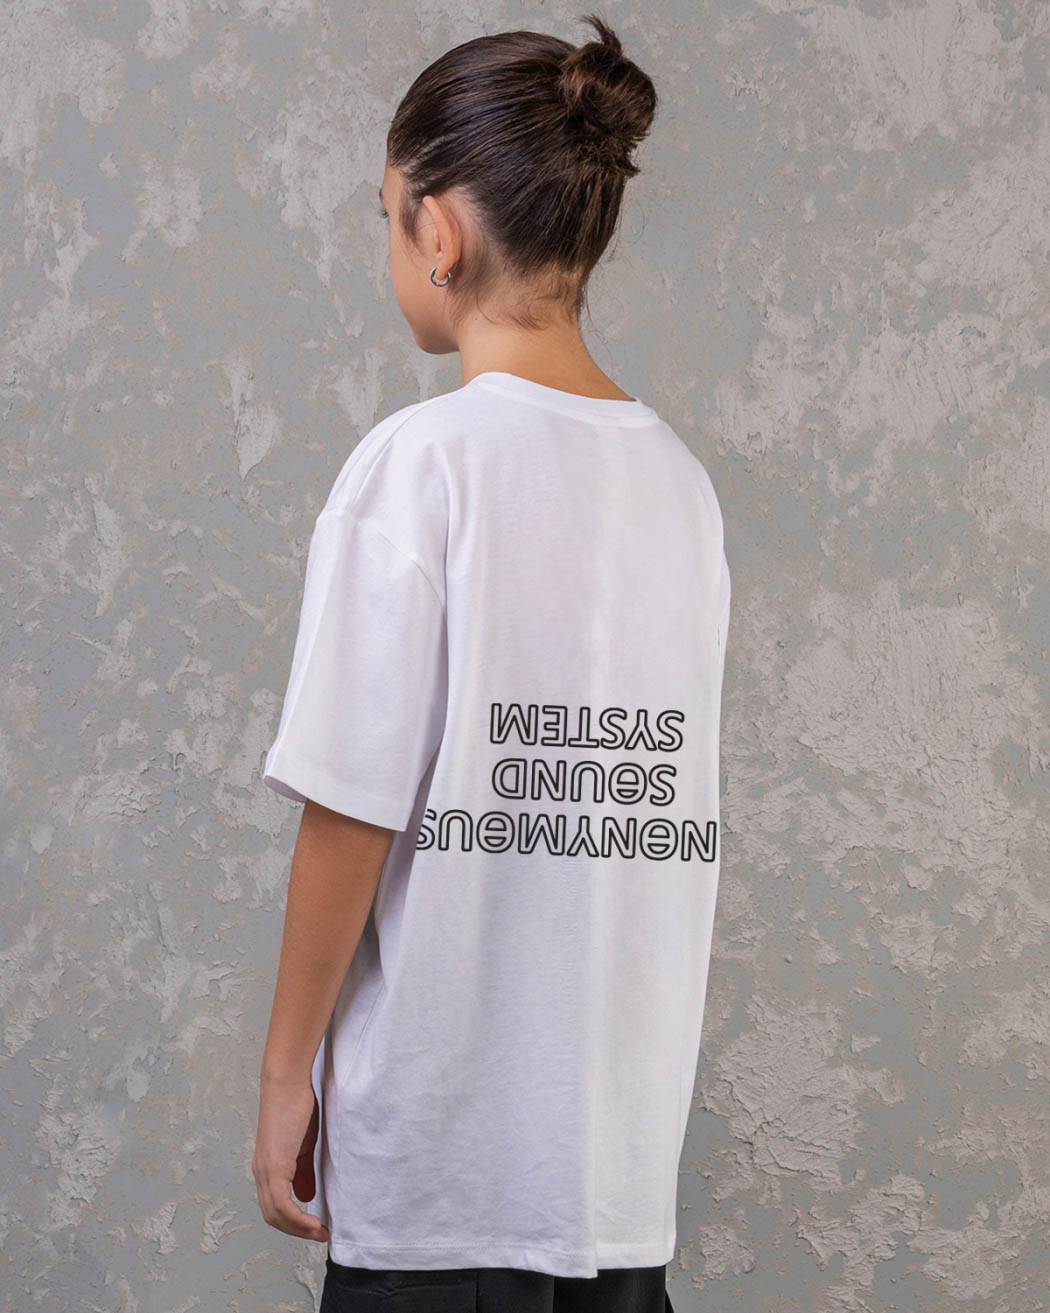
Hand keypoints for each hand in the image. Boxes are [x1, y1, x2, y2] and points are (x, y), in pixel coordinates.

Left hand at [253, 1074, 330, 1242]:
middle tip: (319, 1234)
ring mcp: (265, 1170)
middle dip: (297, 1231)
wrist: (288, 1083)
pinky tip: (313, 1221)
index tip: (314, 1226)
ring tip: (320, 1232)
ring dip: (299, 1229)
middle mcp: (261, 1172)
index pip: (274, 1207)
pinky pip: (282, 1204)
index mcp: (267, 1167)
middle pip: (273, 1217)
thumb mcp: (303, 1145)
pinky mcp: (274, 1166)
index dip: (293, 1221)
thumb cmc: (296, 1106)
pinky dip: (298, 1218)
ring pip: (276, 1215)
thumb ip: (303, 1171)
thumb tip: (306, 1196)